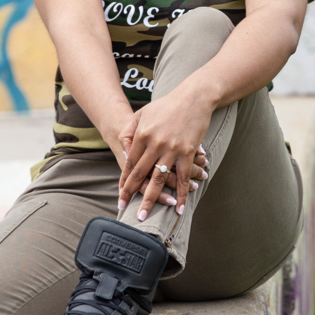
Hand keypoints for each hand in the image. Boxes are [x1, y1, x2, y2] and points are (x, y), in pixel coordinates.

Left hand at [113, 88, 215, 218]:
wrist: (194, 97)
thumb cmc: (166, 105)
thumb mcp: (142, 113)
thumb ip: (130, 130)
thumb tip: (123, 149)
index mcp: (141, 135)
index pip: (130, 163)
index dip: (124, 181)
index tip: (120, 195)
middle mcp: (154, 143)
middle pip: (140, 174)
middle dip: (131, 194)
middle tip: (124, 209)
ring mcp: (171, 149)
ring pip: (159, 180)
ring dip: (151, 200)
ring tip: (145, 216)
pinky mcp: (187, 152)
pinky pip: (183, 178)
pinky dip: (181, 195)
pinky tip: (178, 208)